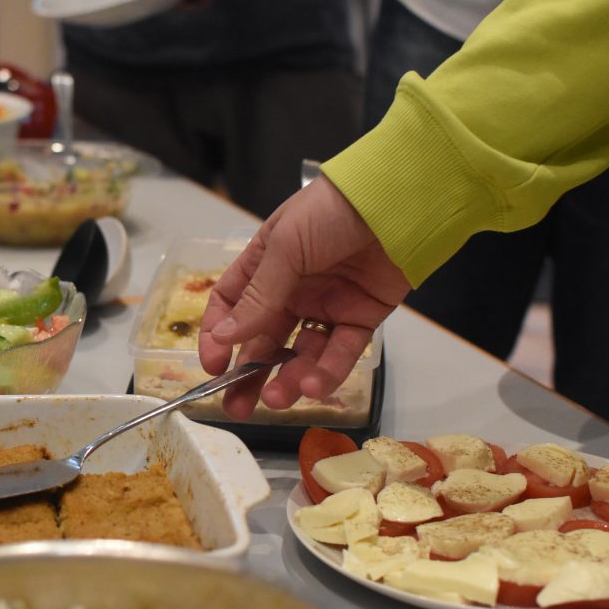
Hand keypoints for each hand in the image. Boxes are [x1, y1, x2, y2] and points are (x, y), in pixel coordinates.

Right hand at [198, 175, 410, 418]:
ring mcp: (327, 307)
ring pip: (301, 353)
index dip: (219, 336)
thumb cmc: (330, 213)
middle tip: (236, 407)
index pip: (232, 306)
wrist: (397, 202)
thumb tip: (223, 338)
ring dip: (287, 378)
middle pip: (263, 339)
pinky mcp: (361, 319)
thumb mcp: (285, 247)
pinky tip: (313, 384)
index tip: (211, 367)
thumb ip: (258, 296)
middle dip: (249, 374)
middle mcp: (292, 290)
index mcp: (265, 265)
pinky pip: (340, 352)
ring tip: (277, 399)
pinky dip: (327, 371)